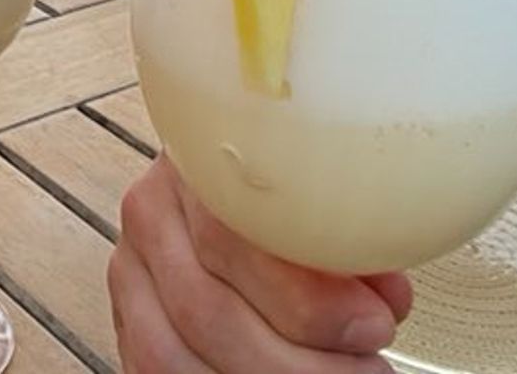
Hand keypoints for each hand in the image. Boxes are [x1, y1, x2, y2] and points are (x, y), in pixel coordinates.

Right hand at [110, 155, 411, 372]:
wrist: (231, 193)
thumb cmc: (283, 193)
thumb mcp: (317, 190)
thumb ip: (343, 236)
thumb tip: (386, 295)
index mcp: (196, 164)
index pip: (235, 236)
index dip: (307, 297)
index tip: (372, 322)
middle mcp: (152, 215)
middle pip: (205, 307)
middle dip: (296, 361)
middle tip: (365, 368)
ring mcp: (131, 272)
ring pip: (173, 354)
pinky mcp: (129, 321)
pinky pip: (157, 371)